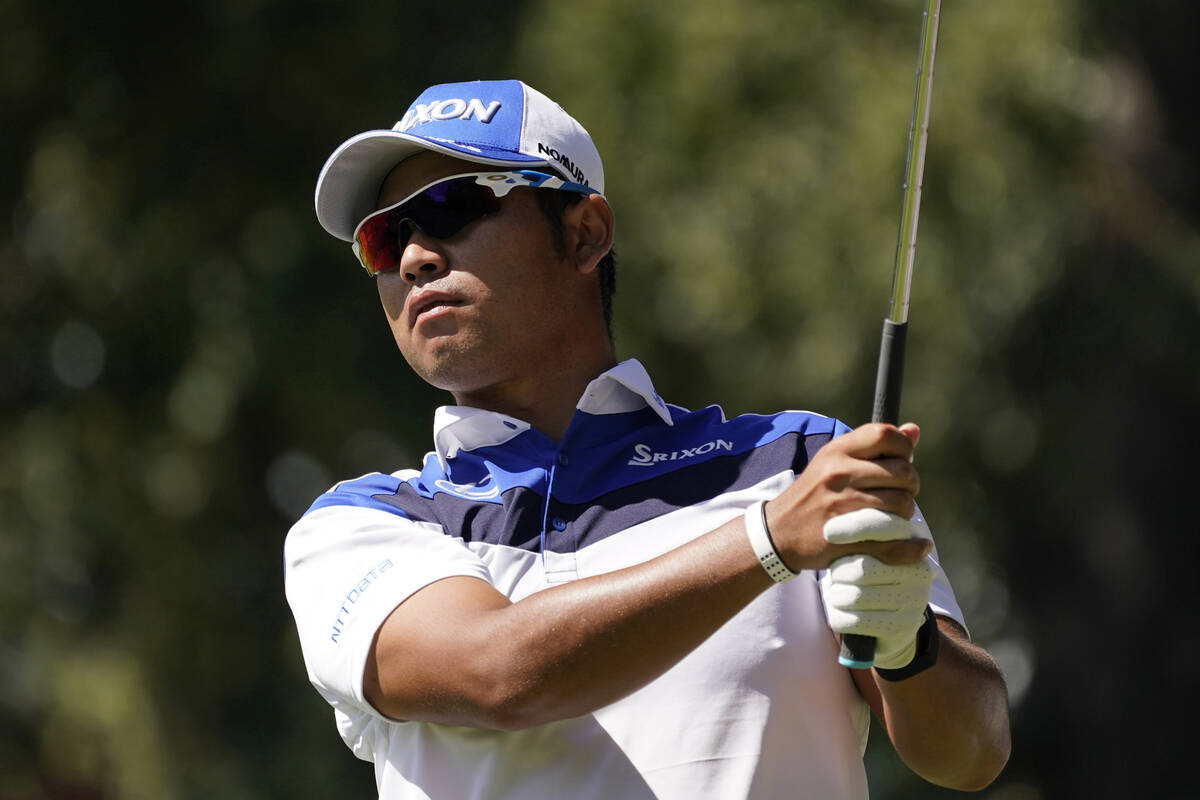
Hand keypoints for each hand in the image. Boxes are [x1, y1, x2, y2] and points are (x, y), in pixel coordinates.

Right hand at [763, 422, 928, 571]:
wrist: (779, 532)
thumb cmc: (814, 494)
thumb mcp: (834, 461)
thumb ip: (873, 446)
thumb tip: (913, 430)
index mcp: (836, 452)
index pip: (884, 435)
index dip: (904, 447)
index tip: (902, 461)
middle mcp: (839, 475)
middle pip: (903, 473)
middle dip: (911, 484)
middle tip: (900, 493)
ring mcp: (842, 508)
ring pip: (903, 505)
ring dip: (906, 513)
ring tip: (894, 515)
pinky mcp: (847, 539)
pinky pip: (895, 543)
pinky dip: (912, 548)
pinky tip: (918, 546)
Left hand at [822, 512, 934, 668]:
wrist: (891, 626)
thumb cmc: (872, 577)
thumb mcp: (872, 550)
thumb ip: (864, 532)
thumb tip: (837, 508)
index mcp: (914, 544)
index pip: (883, 528)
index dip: (854, 527)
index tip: (827, 531)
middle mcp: (919, 571)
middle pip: (862, 567)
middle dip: (839, 572)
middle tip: (836, 575)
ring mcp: (914, 601)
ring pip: (855, 596)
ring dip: (836, 596)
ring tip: (836, 594)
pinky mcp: (902, 627)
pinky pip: (854, 621)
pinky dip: (838, 618)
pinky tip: (838, 615)